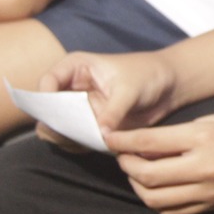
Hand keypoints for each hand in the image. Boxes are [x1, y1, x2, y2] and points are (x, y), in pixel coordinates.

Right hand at [43, 50, 184, 131]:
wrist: (167, 86)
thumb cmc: (148, 75)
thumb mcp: (131, 90)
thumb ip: (114, 111)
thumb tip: (101, 134)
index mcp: (76, 67)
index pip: (47, 83)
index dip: (46, 100)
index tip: (57, 117)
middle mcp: (71, 88)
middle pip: (47, 109)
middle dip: (55, 124)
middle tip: (73, 135)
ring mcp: (78, 108)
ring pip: (57, 128)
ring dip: (67, 138)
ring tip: (88, 141)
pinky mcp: (89, 125)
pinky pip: (73, 140)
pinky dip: (80, 145)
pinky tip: (97, 144)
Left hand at [110, 107, 213, 213]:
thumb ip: (182, 134)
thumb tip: (147, 145)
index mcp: (205, 140)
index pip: (149, 143)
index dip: (122, 140)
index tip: (108, 136)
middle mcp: (205, 170)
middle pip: (147, 176)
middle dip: (126, 164)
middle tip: (121, 153)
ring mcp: (210, 193)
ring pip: (156, 199)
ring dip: (138, 186)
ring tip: (136, 170)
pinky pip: (175, 211)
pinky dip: (158, 201)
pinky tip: (157, 187)